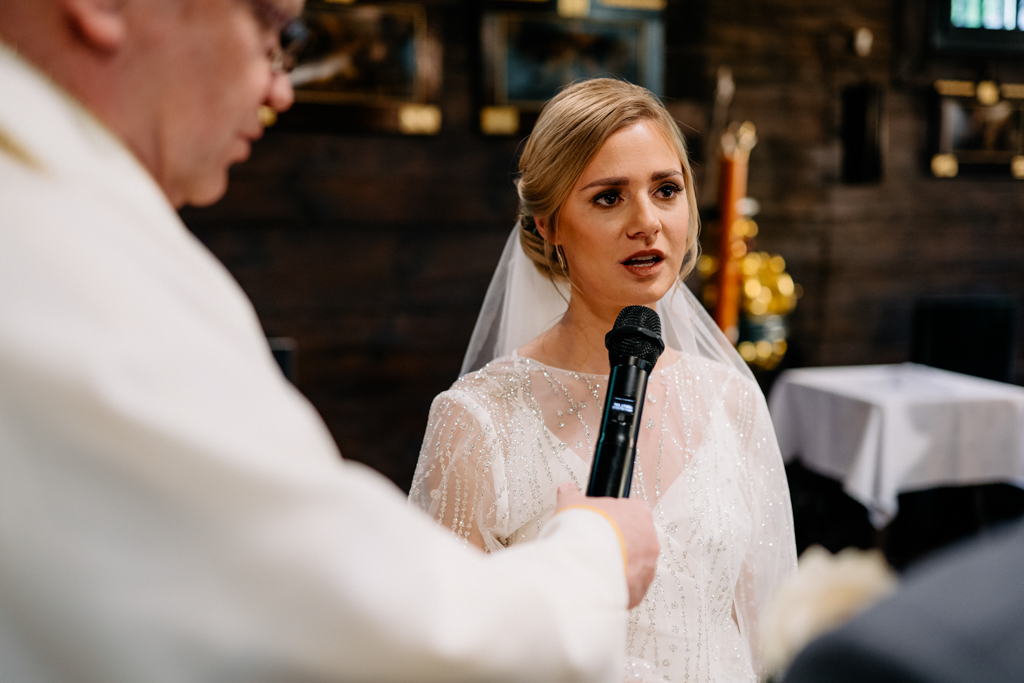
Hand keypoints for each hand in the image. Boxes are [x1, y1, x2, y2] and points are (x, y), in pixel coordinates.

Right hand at [556, 483, 658, 608]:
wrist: (582, 564)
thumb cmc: (583, 530)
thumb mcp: (571, 503)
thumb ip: (571, 494)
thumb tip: (566, 490)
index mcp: (638, 513)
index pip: (632, 511)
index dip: (614, 518)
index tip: (599, 523)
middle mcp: (649, 539)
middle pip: (635, 539)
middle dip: (618, 543)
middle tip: (595, 545)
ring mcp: (648, 567)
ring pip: (634, 565)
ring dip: (618, 565)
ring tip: (594, 566)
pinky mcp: (640, 590)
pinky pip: (630, 587)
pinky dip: (616, 585)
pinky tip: (597, 582)